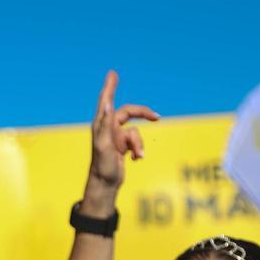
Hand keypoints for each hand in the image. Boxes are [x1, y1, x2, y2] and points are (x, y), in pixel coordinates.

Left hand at [84, 70, 158, 203]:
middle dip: (143, 115)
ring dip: (139, 144)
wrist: (106, 185)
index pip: (107, 101)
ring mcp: (116, 137)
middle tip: (157, 118)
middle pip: (129, 112)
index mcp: (101, 125)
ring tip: (137, 157)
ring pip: (135, 132)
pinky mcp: (122, 146)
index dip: (110, 87)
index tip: (113, 74)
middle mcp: (108, 128)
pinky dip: (139, 150)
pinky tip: (136, 160)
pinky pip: (137, 142)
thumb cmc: (102, 167)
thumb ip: (106, 124)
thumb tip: (108, 104)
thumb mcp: (103, 145)